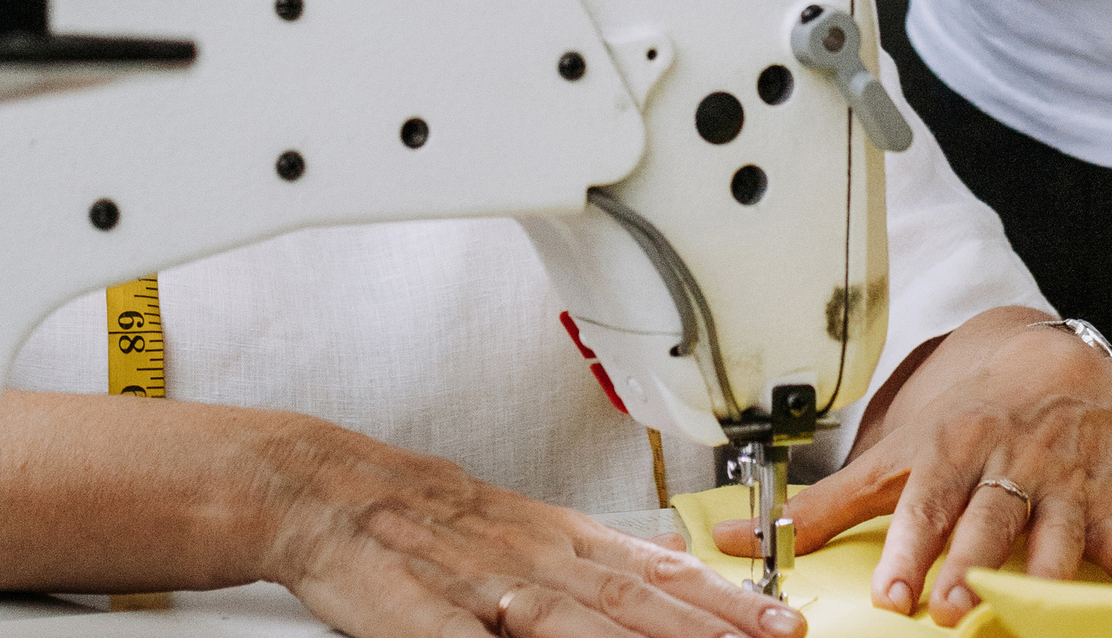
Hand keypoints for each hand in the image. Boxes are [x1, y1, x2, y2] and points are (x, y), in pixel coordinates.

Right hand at [264, 418, 805, 637]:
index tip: (782, 625)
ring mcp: (479, 588)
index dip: (723, 603)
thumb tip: (675, 561)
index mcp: (560, 538)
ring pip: (570, 625)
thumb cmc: (428, 517)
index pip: (658, 575)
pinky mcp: (421, 616)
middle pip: (632, 605)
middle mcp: (533, 559)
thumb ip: (599, 551)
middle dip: (705, 635)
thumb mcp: (526, 522)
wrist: (330, 487)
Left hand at [711, 307, 1111, 625]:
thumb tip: (731, 539)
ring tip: (1036, 612)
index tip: (892, 592)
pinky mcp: (1108, 497)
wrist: (1052, 356)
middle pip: (987, 521)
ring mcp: (1060, 482)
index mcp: (950, 451)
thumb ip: (823, 505)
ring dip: (1045, 573)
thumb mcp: (896, 450)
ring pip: (1054, 533)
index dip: (907, 546)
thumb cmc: (964, 416)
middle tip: (954, 609)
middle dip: (973, 565)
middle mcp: (1004, 465)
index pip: (924, 502)